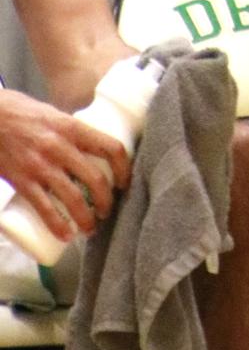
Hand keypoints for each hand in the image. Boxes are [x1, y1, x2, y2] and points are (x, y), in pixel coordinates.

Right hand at [0, 92, 130, 243]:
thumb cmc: (22, 113)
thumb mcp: (54, 115)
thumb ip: (71, 132)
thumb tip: (90, 149)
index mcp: (72, 127)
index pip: (111, 147)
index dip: (124, 168)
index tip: (125, 183)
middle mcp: (60, 146)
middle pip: (95, 178)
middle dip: (106, 201)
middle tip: (107, 211)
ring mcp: (41, 166)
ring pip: (73, 198)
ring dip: (86, 218)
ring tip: (90, 228)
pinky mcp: (23, 181)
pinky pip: (44, 208)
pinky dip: (58, 225)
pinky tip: (66, 236)